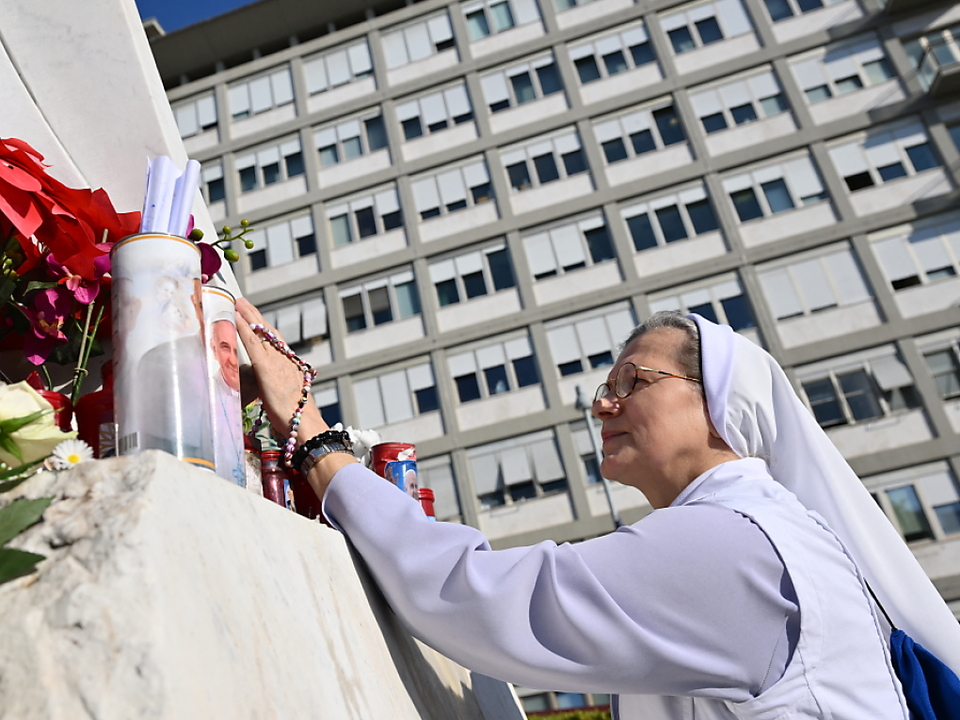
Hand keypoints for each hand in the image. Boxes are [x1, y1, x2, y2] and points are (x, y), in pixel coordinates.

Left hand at [235, 298, 326, 444]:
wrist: (304, 422)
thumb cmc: (296, 416)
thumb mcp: (290, 396)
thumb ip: (281, 387)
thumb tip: (274, 388)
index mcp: (291, 365)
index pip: (277, 341)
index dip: (266, 328)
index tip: (258, 318)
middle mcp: (284, 358)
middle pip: (269, 331)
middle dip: (256, 315)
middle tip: (244, 302)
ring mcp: (275, 361)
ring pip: (260, 332)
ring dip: (247, 315)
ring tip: (237, 303)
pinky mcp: (265, 367)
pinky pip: (252, 343)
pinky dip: (243, 328)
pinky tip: (235, 318)